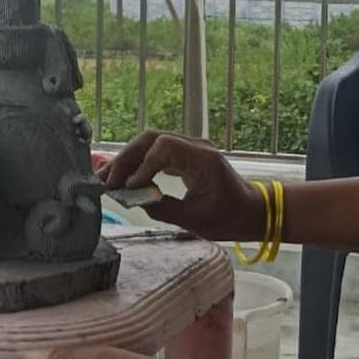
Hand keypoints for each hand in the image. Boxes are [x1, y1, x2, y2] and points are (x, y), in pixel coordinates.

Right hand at [98, 131, 263, 240]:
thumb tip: (133, 200)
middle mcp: (196, 146)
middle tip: (106, 180)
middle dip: (126, 158)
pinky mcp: (186, 154)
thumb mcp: (196, 220)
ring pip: (151, 142)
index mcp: (203, 159)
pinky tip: (123, 178)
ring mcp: (191, 147)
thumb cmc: (229, 218)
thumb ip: (163, 209)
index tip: (129, 188)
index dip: (142, 165)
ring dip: (128, 159)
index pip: (164, 147)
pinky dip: (139, 162)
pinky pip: (157, 151)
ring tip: (106, 178)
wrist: (252, 210)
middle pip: (152, 138)